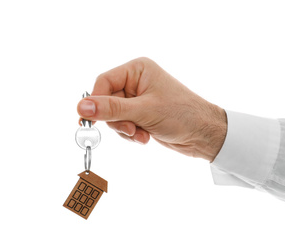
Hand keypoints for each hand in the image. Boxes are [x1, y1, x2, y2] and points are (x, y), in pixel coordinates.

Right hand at [77, 57, 226, 161]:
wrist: (204, 134)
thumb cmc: (181, 114)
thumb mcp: (144, 111)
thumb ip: (111, 109)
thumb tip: (81, 107)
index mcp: (138, 70)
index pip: (104, 82)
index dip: (96, 101)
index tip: (89, 120)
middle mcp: (136, 82)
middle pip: (108, 101)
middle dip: (118, 120)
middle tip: (131, 130)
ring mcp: (139, 100)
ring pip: (115, 116)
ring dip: (126, 130)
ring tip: (142, 135)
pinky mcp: (142, 115)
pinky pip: (124, 125)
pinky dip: (132, 134)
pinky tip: (146, 137)